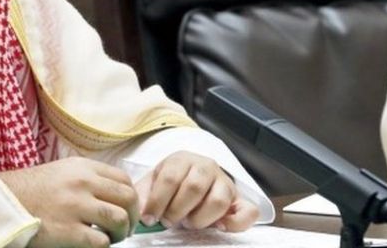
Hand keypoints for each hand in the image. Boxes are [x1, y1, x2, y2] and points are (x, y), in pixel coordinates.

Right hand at [0, 157, 138, 247]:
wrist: (2, 203)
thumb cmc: (31, 190)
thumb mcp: (62, 171)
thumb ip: (88, 177)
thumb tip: (115, 193)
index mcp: (82, 167)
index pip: (124, 179)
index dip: (131, 197)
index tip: (126, 209)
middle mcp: (81, 183)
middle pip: (128, 198)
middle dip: (132, 217)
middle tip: (125, 228)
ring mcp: (75, 206)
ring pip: (120, 219)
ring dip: (122, 233)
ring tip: (111, 237)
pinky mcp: (68, 231)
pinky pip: (102, 241)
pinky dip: (103, 245)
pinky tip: (91, 242)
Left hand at [135, 151, 257, 231]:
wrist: (191, 177)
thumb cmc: (170, 183)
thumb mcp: (152, 183)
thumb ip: (143, 196)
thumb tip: (138, 213)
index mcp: (182, 159)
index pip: (170, 178)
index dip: (158, 201)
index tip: (149, 218)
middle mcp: (206, 166)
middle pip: (194, 188)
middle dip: (177, 210)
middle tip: (168, 221)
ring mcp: (225, 182)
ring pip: (218, 200)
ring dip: (200, 218)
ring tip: (188, 222)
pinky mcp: (240, 199)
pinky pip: (248, 211)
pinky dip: (234, 223)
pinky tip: (218, 227)